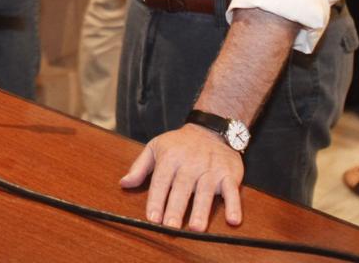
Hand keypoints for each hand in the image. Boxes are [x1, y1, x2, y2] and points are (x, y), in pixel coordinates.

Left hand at [120, 123, 243, 230]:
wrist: (211, 129)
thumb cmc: (179, 144)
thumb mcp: (155, 147)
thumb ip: (139, 167)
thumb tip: (123, 183)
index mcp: (170, 158)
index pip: (161, 182)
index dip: (156, 200)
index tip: (152, 218)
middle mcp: (190, 164)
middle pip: (182, 188)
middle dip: (176, 208)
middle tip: (171, 228)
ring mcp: (211, 169)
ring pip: (205, 191)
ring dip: (201, 210)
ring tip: (196, 228)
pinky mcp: (229, 174)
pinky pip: (232, 190)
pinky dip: (234, 205)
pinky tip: (233, 220)